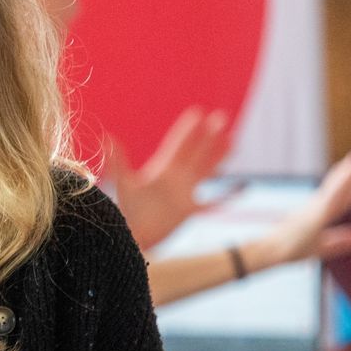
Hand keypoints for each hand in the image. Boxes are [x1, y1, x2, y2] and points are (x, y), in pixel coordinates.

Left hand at [103, 106, 233, 250]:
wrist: (131, 237)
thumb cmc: (125, 212)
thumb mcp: (123, 184)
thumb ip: (118, 162)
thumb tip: (108, 137)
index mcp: (161, 169)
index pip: (179, 145)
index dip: (189, 131)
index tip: (198, 112)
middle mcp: (175, 179)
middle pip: (196, 153)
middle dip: (208, 136)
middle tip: (221, 117)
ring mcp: (184, 193)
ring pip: (207, 171)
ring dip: (219, 157)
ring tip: (232, 140)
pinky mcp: (189, 211)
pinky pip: (213, 202)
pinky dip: (228, 195)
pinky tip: (243, 185)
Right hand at [253, 140, 350, 268]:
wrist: (271, 252)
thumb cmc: (290, 248)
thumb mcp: (321, 247)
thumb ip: (340, 240)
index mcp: (325, 207)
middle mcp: (323, 200)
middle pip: (349, 177)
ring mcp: (319, 202)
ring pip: (345, 178)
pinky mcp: (315, 209)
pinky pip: (333, 190)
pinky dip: (345, 176)